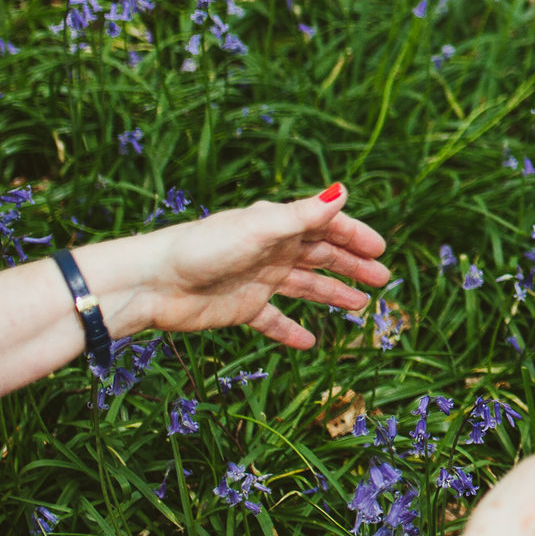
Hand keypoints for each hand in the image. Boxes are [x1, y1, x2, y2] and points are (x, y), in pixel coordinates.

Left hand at [83, 187, 390, 346]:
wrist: (151, 285)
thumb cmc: (201, 249)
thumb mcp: (257, 229)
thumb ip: (302, 215)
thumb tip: (343, 192)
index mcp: (276, 225)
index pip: (325, 227)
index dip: (355, 236)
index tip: (381, 250)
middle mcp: (270, 249)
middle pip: (320, 256)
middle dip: (352, 266)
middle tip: (382, 279)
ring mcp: (258, 280)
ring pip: (305, 286)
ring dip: (332, 295)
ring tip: (360, 308)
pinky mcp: (242, 308)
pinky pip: (274, 320)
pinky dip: (292, 330)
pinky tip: (310, 342)